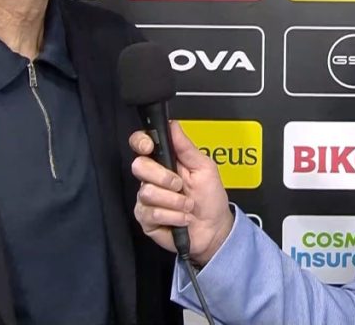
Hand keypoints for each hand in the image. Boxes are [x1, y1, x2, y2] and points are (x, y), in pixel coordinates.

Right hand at [130, 120, 233, 265]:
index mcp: (164, 161)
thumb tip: (173, 124)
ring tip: (187, 205)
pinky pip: (152, 213)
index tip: (148, 147)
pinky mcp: (146, 219)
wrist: (215, 229)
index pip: (140, 144)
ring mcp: (146, 199)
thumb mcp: (204, 168)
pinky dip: (173, 216)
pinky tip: (182, 218)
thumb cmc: (210, 197)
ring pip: (148, 192)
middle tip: (181, 185)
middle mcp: (151, 178)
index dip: (140, 142)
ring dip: (175, 201)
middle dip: (164, 177)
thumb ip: (186, 147)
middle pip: (139, 166)